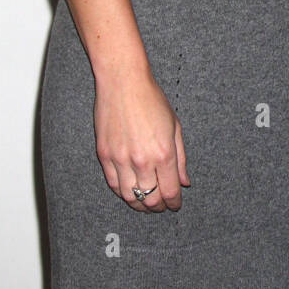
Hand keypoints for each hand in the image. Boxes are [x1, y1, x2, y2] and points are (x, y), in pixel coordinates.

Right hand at [94, 71, 190, 212]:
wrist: (123, 82)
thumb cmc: (152, 99)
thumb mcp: (175, 126)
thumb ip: (181, 158)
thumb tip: (184, 182)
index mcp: (163, 153)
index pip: (170, 191)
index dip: (174, 203)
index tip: (175, 204)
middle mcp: (142, 160)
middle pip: (150, 199)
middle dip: (158, 207)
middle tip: (162, 205)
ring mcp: (120, 159)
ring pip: (129, 197)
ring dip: (139, 205)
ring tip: (146, 203)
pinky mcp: (104, 155)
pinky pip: (113, 184)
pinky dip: (122, 193)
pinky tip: (130, 191)